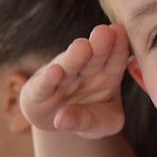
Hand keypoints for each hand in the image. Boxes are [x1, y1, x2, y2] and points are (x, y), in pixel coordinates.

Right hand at [20, 24, 130, 139]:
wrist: (63, 122)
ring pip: (68, 66)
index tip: (120, 32)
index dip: (118, 46)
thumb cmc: (91, 118)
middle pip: (93, 57)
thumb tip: (62, 120)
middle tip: (104, 32)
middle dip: (99, 45)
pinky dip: (48, 79)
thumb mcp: (102, 124)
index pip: (115, 59)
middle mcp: (84, 71)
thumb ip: (89, 121)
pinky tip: (53, 72)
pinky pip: (43, 85)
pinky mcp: (37, 90)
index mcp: (107, 74)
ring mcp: (60, 78)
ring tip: (81, 47)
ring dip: (74, 57)